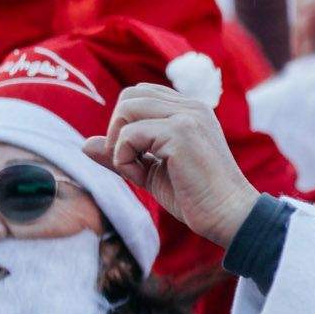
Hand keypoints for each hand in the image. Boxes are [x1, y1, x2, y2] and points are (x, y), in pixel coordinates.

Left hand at [86, 84, 260, 245]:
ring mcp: (187, 117)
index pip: (140, 96)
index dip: (125, 125)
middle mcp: (190, 106)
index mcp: (189, 110)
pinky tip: (139, 176)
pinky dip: (124, 158)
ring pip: (127, 108)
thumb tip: (84, 144)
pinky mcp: (181, 133)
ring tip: (133, 169)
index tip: (133, 157)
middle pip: (129, 96)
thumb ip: (123, 154)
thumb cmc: (197, 198)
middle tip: (125, 162)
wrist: (229, 217)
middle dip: (116, 129)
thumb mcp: (152, 172)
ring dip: (118, 142)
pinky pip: (130, 135)